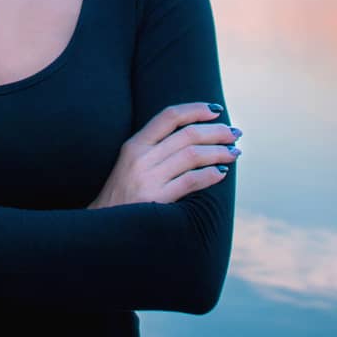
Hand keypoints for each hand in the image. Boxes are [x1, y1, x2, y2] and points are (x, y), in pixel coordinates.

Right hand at [87, 102, 239, 208]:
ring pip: (193, 155)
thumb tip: (195, 136)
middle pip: (187, 134)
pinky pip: (191, 181)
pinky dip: (210, 174)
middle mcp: (141, 157)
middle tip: (235, 133)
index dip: (195, 109)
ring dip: (219, 151)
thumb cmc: (122, 194)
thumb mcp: (131, 164)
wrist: (101, 226)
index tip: (216, 109)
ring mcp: (148, 178)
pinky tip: (222, 173)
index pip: (169, 115)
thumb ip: (156, 149)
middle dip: (216, 131)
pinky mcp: (156, 199)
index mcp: (134, 144)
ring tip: (235, 152)